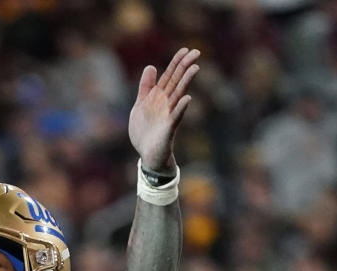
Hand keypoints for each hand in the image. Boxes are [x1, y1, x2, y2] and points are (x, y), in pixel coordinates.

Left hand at [128, 48, 199, 172]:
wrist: (147, 155)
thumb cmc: (145, 131)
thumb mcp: (140, 105)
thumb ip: (145, 87)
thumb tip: (151, 66)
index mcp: (158, 97)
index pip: (169, 76)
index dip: (176, 63)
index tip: (185, 49)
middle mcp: (166, 103)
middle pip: (176, 81)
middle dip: (185, 67)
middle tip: (196, 52)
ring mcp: (169, 115)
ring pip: (178, 95)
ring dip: (186, 82)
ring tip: (195, 68)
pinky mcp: (169, 129)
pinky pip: (176, 117)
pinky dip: (181, 108)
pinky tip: (187, 98)